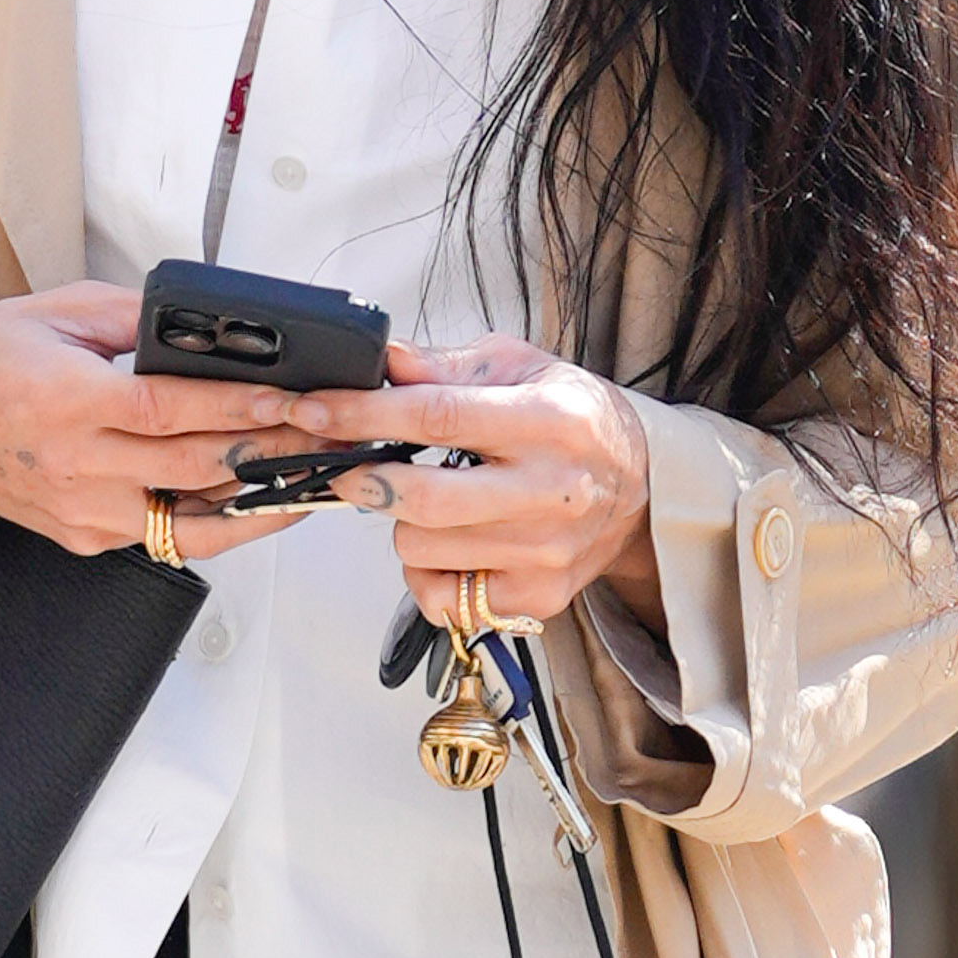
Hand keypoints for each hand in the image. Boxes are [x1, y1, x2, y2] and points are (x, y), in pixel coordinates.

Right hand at [0, 291, 369, 563]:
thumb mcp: (57, 311)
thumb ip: (136, 320)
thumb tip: (214, 327)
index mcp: (67, 400)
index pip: (174, 409)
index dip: (244, 408)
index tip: (301, 400)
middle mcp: (76, 465)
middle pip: (196, 464)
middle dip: (276, 449)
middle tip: (336, 432)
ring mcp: (82, 512)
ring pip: (193, 515)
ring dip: (261, 495)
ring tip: (319, 472)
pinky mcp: (84, 539)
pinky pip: (167, 533)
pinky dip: (219, 518)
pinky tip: (261, 499)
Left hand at [374, 341, 656, 628]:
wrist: (643, 484)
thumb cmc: (574, 421)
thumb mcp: (521, 369)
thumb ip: (444, 367)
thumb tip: (378, 360)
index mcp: (548, 420)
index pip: (435, 416)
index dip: (363, 415)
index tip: (315, 409)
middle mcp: (551, 490)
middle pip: (423, 500)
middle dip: (367, 481)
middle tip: (353, 467)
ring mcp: (545, 552)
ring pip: (422, 549)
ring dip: (403, 524)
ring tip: (432, 502)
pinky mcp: (537, 597)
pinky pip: (443, 596)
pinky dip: (427, 572)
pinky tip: (451, 545)